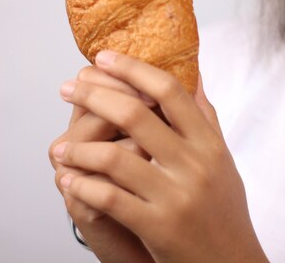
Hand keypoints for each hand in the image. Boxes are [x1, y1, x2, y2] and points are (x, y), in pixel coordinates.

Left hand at [52, 51, 268, 262]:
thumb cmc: (223, 211)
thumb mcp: (223, 160)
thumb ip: (206, 118)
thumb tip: (195, 75)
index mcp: (210, 144)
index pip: (169, 90)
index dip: (132, 68)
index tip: (103, 58)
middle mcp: (195, 165)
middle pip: (136, 114)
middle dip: (93, 95)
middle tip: (67, 88)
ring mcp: (176, 196)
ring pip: (114, 158)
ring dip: (78, 149)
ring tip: (61, 148)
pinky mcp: (158, 227)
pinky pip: (109, 199)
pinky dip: (82, 186)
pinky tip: (69, 181)